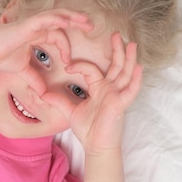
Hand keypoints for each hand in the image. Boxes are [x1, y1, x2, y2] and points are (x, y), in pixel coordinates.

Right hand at [0, 9, 92, 91]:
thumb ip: (35, 80)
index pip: (58, 36)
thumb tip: (44, 94)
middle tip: (91, 27)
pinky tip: (67, 20)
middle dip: (77, 23)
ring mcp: (32, 24)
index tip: (68, 62)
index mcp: (37, 35)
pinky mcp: (27, 24)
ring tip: (86, 20)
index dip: (65, 48)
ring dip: (72, 17)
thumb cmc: (0, 57)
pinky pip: (46, 18)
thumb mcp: (23, 71)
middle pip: (61, 21)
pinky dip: (57, 18)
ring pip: (57, 16)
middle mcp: (36, 27)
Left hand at [43, 33, 142, 154]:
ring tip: (132, 44)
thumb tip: (42, 92)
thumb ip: (59, 100)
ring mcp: (117, 96)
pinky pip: (131, 90)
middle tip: (117, 34)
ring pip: (125, 74)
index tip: (67, 65)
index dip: (80, 65)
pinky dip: (135, 79)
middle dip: (117, 50)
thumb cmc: (88, 130)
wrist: (96, 146)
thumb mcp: (70, 111)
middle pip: (116, 66)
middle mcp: (110, 89)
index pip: (91, 69)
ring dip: (129, 59)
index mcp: (99, 89)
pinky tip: (138, 67)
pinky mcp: (121, 104)